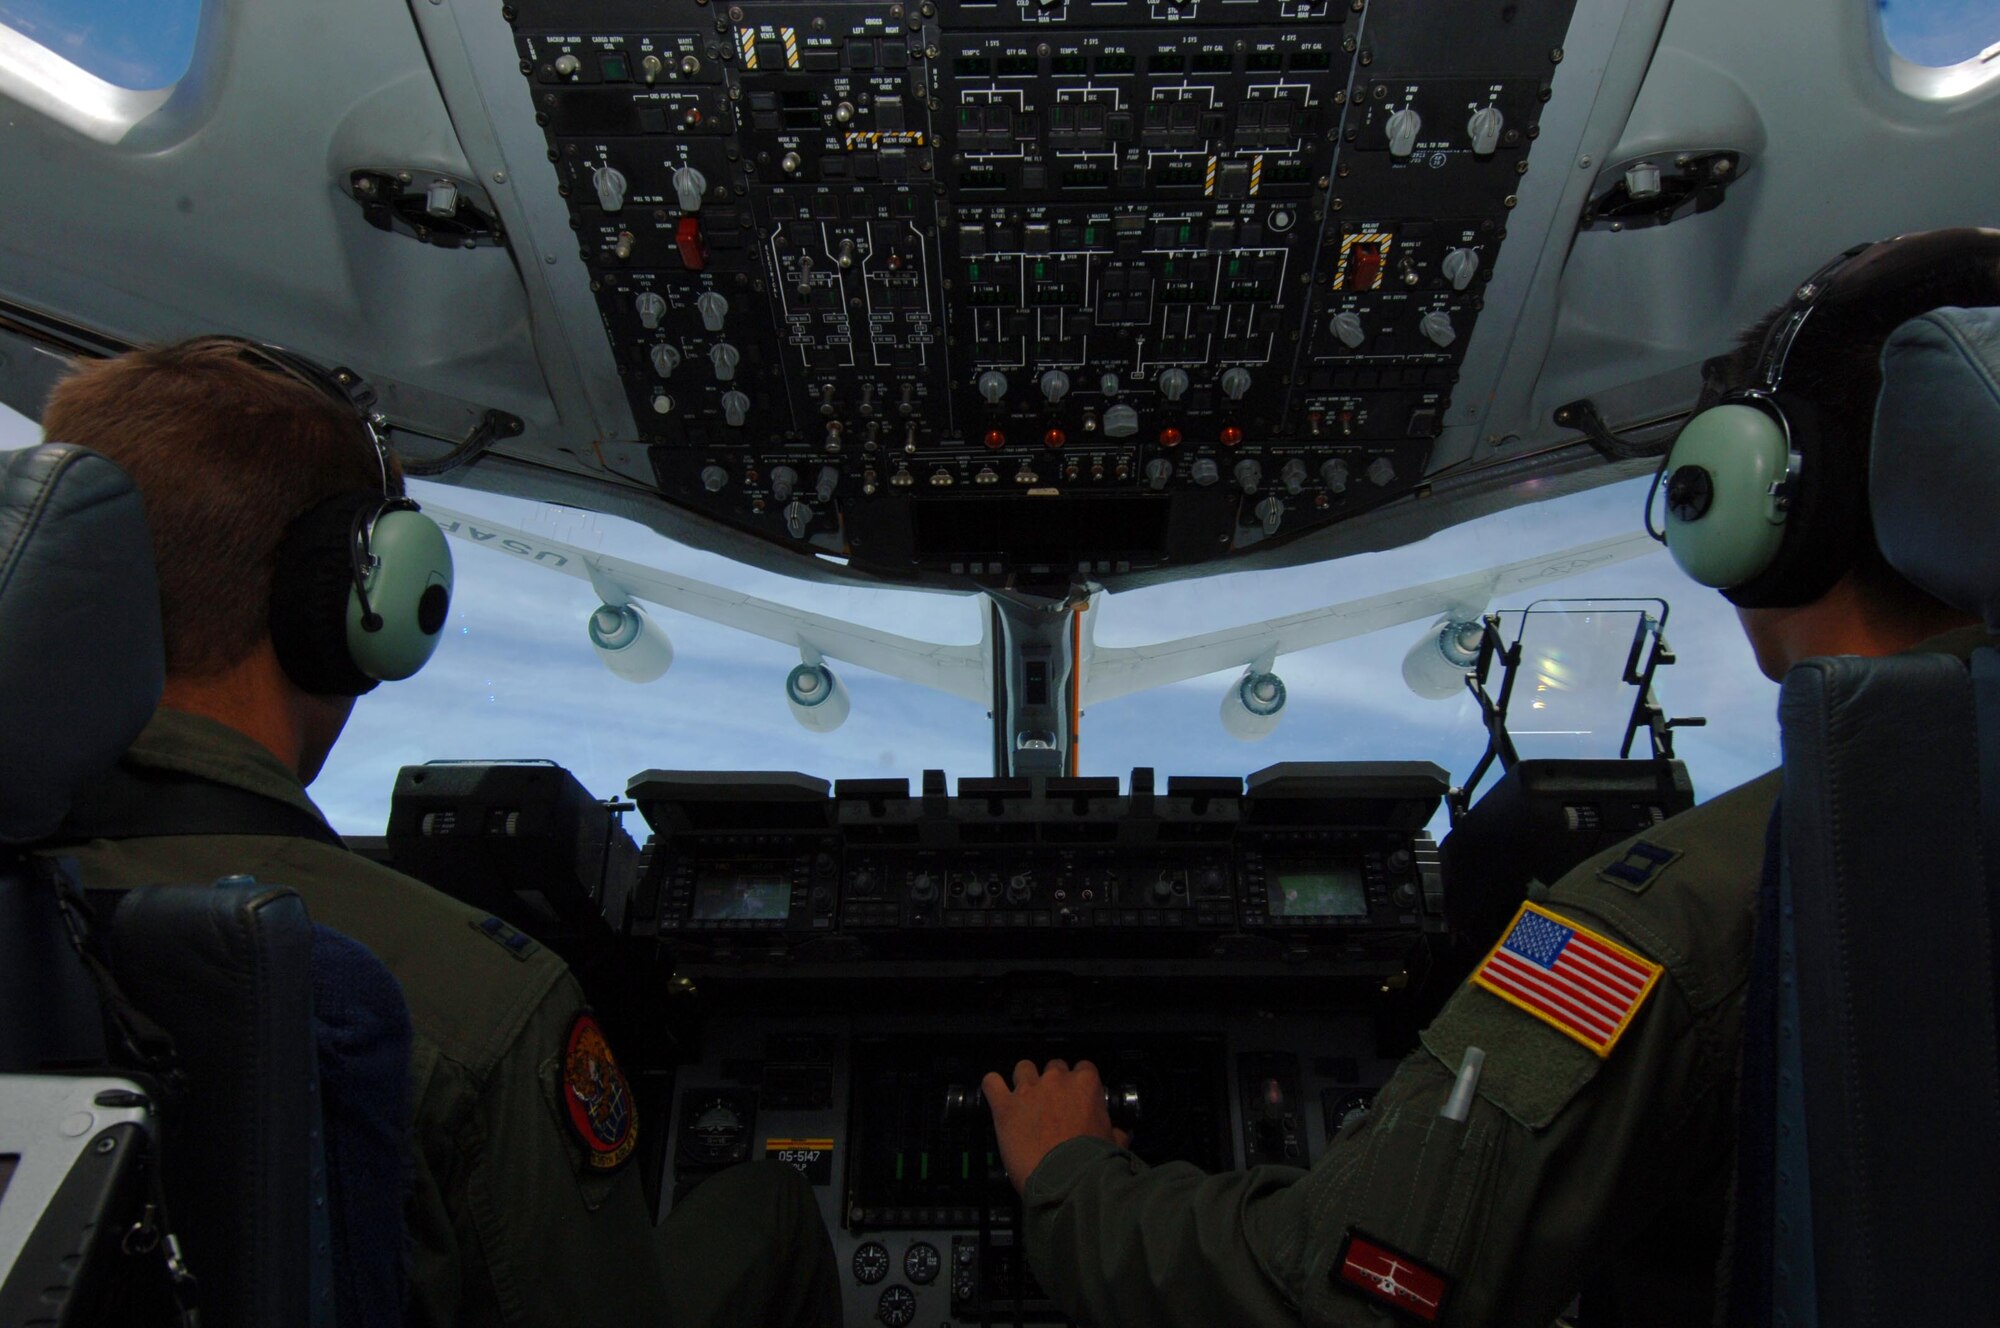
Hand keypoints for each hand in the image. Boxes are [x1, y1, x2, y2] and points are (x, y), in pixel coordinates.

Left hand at [982, 1059, 1131, 1195]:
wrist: (1064, 1181)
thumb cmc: (1091, 1163)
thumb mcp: (1114, 1144)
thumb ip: (1117, 1132)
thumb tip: (1123, 1132)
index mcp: (1086, 1085)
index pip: (1084, 1068)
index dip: (1079, 1082)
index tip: (1076, 1097)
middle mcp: (1056, 1081)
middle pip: (1053, 1066)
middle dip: (1052, 1082)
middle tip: (1051, 1104)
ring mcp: (1028, 1090)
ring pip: (1023, 1068)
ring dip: (1023, 1080)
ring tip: (1024, 1099)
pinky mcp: (1005, 1106)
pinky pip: (991, 1082)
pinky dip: (992, 1086)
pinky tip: (996, 1094)